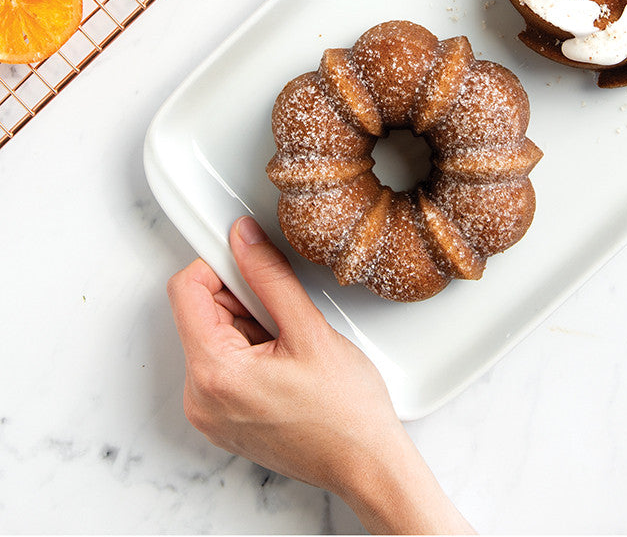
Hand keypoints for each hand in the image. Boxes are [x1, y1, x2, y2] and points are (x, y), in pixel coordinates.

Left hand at [167, 217, 473, 534]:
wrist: (364, 463)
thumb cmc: (346, 412)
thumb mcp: (310, 330)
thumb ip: (269, 277)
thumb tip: (244, 239)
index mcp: (214, 374)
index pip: (186, 290)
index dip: (219, 264)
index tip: (250, 259)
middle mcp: (200, 397)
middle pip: (200, 312)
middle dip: (241, 299)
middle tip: (285, 315)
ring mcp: (209, 412)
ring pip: (214, 335)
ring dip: (250, 324)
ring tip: (291, 345)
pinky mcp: (223, 418)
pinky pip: (223, 363)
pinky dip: (251, 349)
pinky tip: (286, 362)